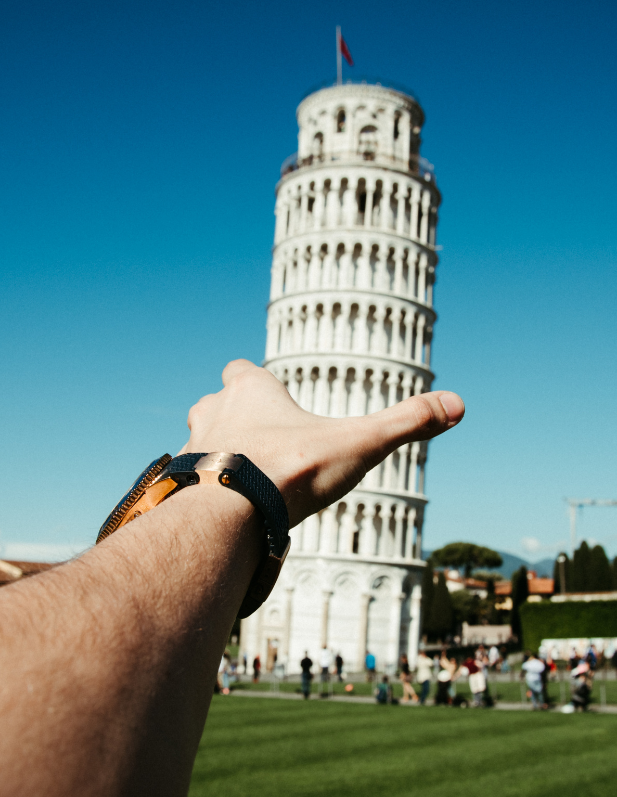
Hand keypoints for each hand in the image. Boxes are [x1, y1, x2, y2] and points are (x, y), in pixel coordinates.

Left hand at [181, 359, 463, 526]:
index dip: (254, 381)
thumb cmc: (292, 469)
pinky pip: (185, 482)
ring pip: (196, 440)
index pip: (240, 369)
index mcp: (251, 392)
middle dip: (234, 418)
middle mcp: (214, 411)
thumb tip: (459, 404)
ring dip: (215, 453)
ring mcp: (189, 447)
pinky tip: (222, 512)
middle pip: (214, 402)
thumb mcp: (360, 443)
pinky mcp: (177, 485)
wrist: (228, 513)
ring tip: (242, 480)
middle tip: (260, 443)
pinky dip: (202, 491)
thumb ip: (407, 423)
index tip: (270, 397)